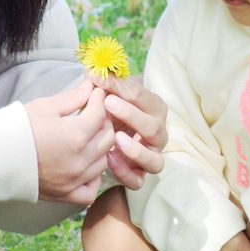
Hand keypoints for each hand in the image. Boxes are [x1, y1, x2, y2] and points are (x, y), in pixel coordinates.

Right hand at [25, 79, 114, 204]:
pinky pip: (91, 190)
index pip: (100, 113)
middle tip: (95, 112)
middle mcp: (79, 160)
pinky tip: (86, 165)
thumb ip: (73, 96)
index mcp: (76, 135)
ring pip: (103, 161)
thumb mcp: (46, 106)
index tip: (96, 92)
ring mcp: (73, 180)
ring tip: (90, 136)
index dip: (99, 99)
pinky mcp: (64, 195)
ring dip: (101, 147)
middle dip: (104, 121)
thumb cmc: (17, 128)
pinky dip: (94, 178)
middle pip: (108, 137)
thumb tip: (91, 85)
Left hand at [89, 73, 166, 189]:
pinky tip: (109, 159)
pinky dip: (125, 172)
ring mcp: (151, 155)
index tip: (100, 83)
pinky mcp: (140, 175)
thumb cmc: (115, 110)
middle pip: (154, 127)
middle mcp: (158, 132)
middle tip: (108, 105)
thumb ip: (105, 83)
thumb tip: (91, 69)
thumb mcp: (111, 94)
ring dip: (136, 151)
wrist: (115, 130)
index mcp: (154, 108)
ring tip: (115, 139)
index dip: (122, 89)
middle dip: (131, 116)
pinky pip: (138, 181)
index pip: (143, 97)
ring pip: (154, 160)